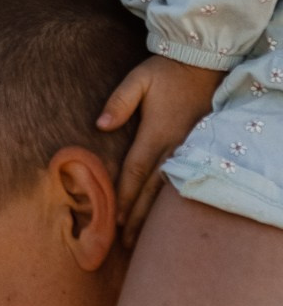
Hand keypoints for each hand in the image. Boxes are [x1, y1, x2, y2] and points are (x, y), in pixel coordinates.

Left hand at [96, 55, 222, 244]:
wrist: (205, 63)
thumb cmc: (167, 71)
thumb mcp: (140, 79)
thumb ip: (119, 102)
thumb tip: (100, 125)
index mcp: (157, 132)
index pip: (136, 171)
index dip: (125, 196)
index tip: (115, 219)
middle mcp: (175, 145)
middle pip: (152, 189)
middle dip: (138, 216)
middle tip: (126, 242)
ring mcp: (190, 149)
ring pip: (169, 190)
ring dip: (154, 215)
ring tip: (142, 238)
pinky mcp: (199, 148)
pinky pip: (183, 181)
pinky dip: (171, 201)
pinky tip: (164, 217)